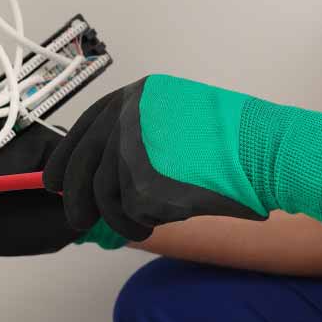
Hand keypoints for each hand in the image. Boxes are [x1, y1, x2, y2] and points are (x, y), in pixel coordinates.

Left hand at [43, 75, 321, 243]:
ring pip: (105, 195)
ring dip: (120, 219)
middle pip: (81, 163)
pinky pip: (132, 212)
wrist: (265, 151)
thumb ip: (142, 136)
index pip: (85, 126)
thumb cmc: (237, 142)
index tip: (55, 180)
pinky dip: (147, 222)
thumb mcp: (181, 120)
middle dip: (76, 198)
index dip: (67, 157)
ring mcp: (131, 147)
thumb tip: (100, 172)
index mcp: (139, 94)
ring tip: (142, 226)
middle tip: (78, 220)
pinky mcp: (141, 181)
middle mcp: (128, 114)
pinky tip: (174, 215)